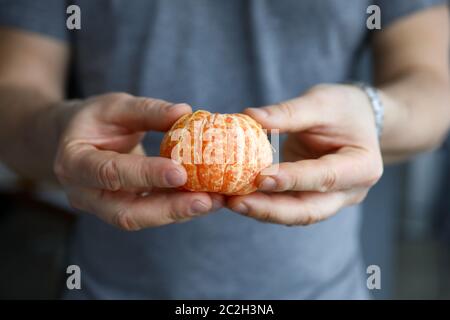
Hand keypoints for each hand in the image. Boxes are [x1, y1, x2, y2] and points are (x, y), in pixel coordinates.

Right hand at [54, 93, 222, 229]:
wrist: (78, 140)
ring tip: (215, 201)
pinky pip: (150, 213)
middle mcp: (85, 193)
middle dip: (169, 209)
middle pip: (127, 213)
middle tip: (206, 200)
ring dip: (179, 212)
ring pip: (142, 218)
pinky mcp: (123, 209)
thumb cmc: (96, 120)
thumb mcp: (115, 106)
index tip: (181, 172)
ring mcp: (103, 207)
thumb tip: (185, 112)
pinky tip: (205, 198)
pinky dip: (177, 206)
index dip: (146, 175)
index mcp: (74, 162)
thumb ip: (147, 111)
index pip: (110, 173)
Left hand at [227, 84, 382, 224]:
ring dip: (261, 211)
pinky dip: (263, 204)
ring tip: (229, 201)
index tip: (260, 177)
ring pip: (295, 214)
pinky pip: (287, 207)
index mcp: (362, 166)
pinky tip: (238, 197)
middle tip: (235, 202)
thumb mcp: (322, 102)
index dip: (293, 180)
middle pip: (308, 210)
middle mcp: (349, 191)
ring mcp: (331, 200)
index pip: (325, 177)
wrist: (357, 121)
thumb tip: (250, 117)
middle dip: (270, 209)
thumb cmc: (343, 108)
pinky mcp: (311, 198)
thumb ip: (289, 112)